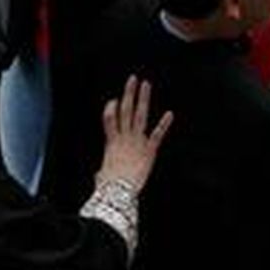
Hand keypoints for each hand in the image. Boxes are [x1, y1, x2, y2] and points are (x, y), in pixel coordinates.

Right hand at [96, 75, 172, 190]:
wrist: (120, 190)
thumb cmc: (109, 185)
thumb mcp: (103, 175)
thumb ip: (103, 172)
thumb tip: (99, 176)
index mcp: (111, 142)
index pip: (109, 118)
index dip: (111, 108)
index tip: (114, 99)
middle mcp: (124, 137)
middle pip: (125, 110)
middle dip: (129, 93)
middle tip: (132, 79)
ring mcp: (137, 141)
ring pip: (140, 115)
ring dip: (143, 99)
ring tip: (146, 85)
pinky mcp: (149, 150)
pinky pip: (157, 134)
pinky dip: (163, 124)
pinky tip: (169, 114)